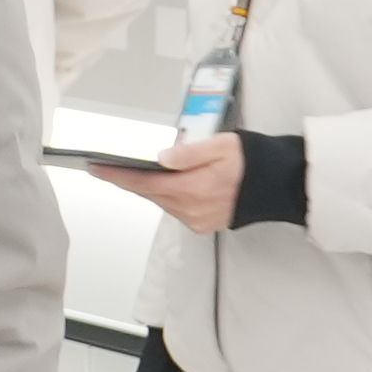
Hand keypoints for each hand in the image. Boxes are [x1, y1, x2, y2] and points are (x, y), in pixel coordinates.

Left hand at [89, 132, 249, 234]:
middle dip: (127, 180)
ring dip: (147, 187)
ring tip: (130, 172)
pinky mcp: (201, 225)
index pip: (144, 182)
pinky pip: (174, 209)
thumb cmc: (249, 160)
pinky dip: (165, 196)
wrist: (277, 186)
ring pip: (160, 201)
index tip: (95, 167)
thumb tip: (161, 157)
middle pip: (148, 193)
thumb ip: (190, 152)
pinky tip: (162, 184)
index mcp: (191, 188)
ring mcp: (195, 220)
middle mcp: (189, 209)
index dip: (117, 175)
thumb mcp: (222, 146)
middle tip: (104, 167)